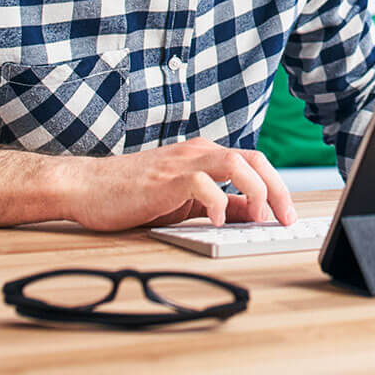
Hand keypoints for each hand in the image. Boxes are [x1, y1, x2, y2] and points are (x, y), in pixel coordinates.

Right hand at [63, 138, 298, 231]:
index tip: (287, 215)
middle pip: (255, 160)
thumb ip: (218, 204)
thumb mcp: (185, 201)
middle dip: (277, 189)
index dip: (278, 188)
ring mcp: (183, 163)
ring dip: (256, 191)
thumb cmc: (132, 195)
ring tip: (260, 217)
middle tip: (286, 219)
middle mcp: (199, 153)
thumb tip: (251, 217)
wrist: (86, 187)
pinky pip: (202, 183)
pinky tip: (217, 222)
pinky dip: (217, 202)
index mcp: (207, 156)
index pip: (256, 164)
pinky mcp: (166, 178)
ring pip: (236, 164)